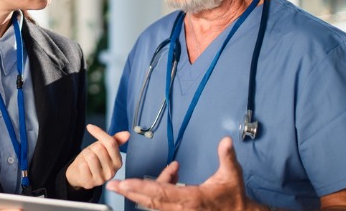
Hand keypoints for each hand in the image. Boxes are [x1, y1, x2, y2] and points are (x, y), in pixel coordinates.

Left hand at [65, 124, 129, 189]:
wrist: (79, 174)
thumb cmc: (93, 160)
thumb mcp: (103, 148)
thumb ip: (114, 141)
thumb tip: (127, 134)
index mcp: (118, 162)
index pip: (111, 143)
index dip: (99, 132)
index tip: (90, 127)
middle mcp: (112, 172)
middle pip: (99, 148)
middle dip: (91, 148)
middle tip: (91, 154)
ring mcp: (101, 179)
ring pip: (90, 156)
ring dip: (85, 155)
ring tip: (87, 161)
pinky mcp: (90, 183)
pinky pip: (83, 165)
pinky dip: (80, 163)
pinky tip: (83, 168)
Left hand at [106, 136, 265, 210]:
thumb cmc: (233, 195)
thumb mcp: (231, 174)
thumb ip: (226, 156)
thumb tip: (225, 140)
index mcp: (191, 198)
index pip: (161, 192)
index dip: (141, 187)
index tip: (125, 182)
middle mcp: (182, 208)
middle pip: (150, 200)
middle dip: (130, 192)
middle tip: (112, 186)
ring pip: (153, 203)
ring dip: (138, 193)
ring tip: (122, 185)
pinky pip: (161, 204)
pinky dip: (155, 192)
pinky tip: (156, 181)